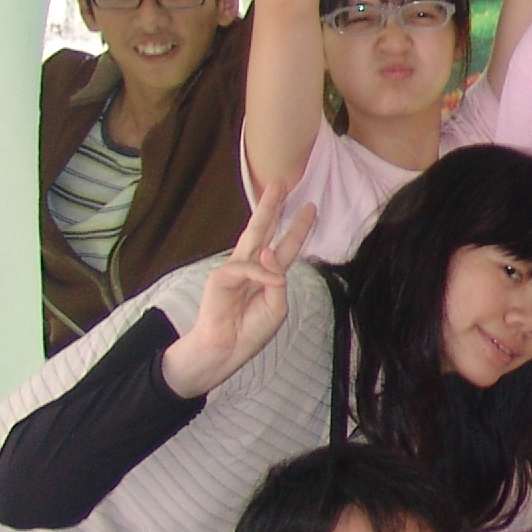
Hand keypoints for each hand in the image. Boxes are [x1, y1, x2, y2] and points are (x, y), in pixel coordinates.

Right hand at [161, 181, 313, 397]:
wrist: (226, 350)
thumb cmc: (250, 330)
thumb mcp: (277, 307)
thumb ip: (278, 282)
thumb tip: (269, 254)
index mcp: (267, 275)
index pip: (284, 246)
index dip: (297, 228)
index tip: (310, 208)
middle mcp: (251, 267)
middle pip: (264, 229)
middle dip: (273, 205)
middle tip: (282, 181)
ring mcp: (235, 269)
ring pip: (252, 234)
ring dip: (266, 211)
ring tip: (276, 190)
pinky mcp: (221, 278)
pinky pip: (246, 268)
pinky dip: (261, 273)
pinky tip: (272, 281)